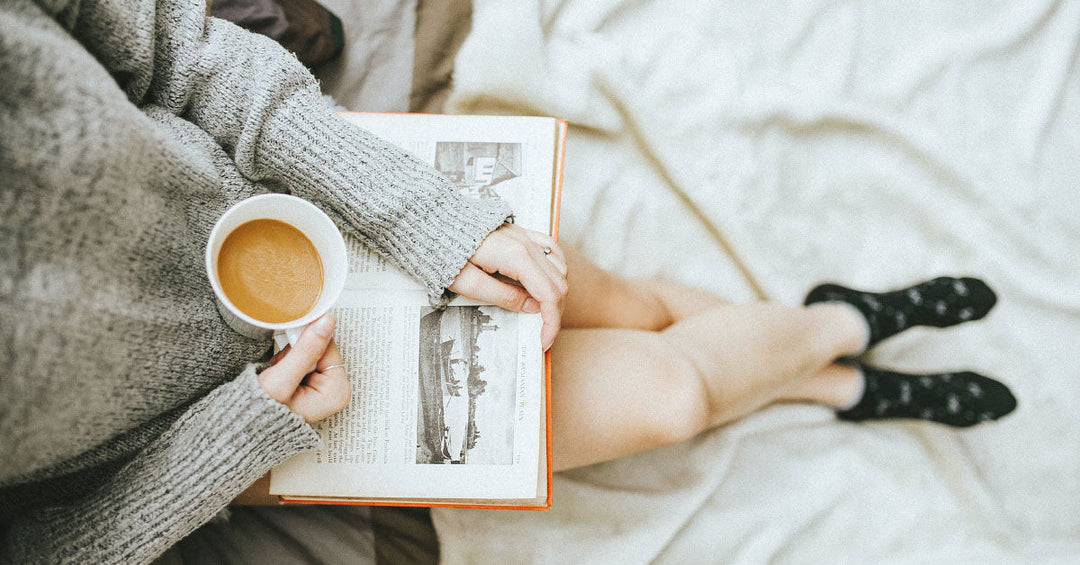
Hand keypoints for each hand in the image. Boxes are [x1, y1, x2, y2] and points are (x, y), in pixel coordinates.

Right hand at [258, 314, 349, 422]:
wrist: (241, 427)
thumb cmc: (261, 415)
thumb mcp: (281, 380)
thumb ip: (305, 350)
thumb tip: (327, 322)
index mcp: (337, 392)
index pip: (329, 346)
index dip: (306, 343)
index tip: (290, 347)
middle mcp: (335, 391)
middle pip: (321, 348)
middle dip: (297, 353)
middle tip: (282, 370)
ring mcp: (324, 388)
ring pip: (310, 351)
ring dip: (290, 357)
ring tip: (278, 375)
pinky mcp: (311, 383)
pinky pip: (302, 359)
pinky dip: (287, 362)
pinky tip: (279, 375)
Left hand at [449, 223, 567, 349]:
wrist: (433, 222)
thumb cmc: (444, 250)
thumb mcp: (467, 283)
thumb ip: (502, 297)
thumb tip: (532, 308)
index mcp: (515, 257)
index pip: (549, 294)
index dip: (551, 322)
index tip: (544, 340)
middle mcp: (526, 244)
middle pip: (559, 283)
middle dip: (555, 312)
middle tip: (543, 332)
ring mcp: (526, 236)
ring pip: (560, 267)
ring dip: (556, 292)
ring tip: (543, 312)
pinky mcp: (521, 233)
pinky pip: (551, 249)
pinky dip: (556, 269)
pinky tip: (549, 280)